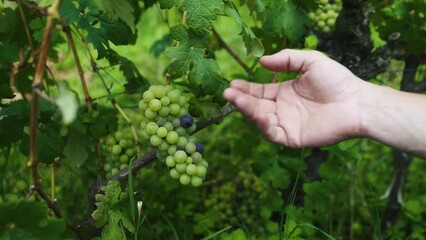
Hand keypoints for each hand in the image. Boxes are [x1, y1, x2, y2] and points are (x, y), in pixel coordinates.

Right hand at [223, 49, 365, 147]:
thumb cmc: (337, 81)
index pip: (259, 92)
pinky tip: (258, 113)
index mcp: (284, 93)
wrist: (356, 102)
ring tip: (235, 100)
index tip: (232, 83)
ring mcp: (286, 125)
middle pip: (255, 106)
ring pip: (260, 120)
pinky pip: (272, 133)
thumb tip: (262, 62)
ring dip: (247, 111)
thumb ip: (287, 59)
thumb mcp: (311, 61)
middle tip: (227, 92)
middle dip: (240, 100)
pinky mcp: (292, 138)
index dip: (245, 89)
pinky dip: (262, 125)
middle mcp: (282, 110)